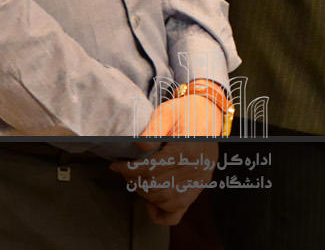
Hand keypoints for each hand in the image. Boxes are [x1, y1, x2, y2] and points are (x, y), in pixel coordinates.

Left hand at [114, 98, 221, 225]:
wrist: (208, 115)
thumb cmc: (185, 112)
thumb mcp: (168, 111)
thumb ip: (155, 127)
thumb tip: (140, 147)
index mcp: (187, 149)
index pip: (151, 168)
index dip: (129, 169)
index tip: (115, 165)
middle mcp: (195, 169)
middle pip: (156, 186)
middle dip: (133, 180)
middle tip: (123, 171)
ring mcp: (198, 181)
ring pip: (164, 200)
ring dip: (144, 193)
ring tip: (134, 180)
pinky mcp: (197, 188)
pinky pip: (178, 212)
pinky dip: (161, 213)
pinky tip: (150, 205)